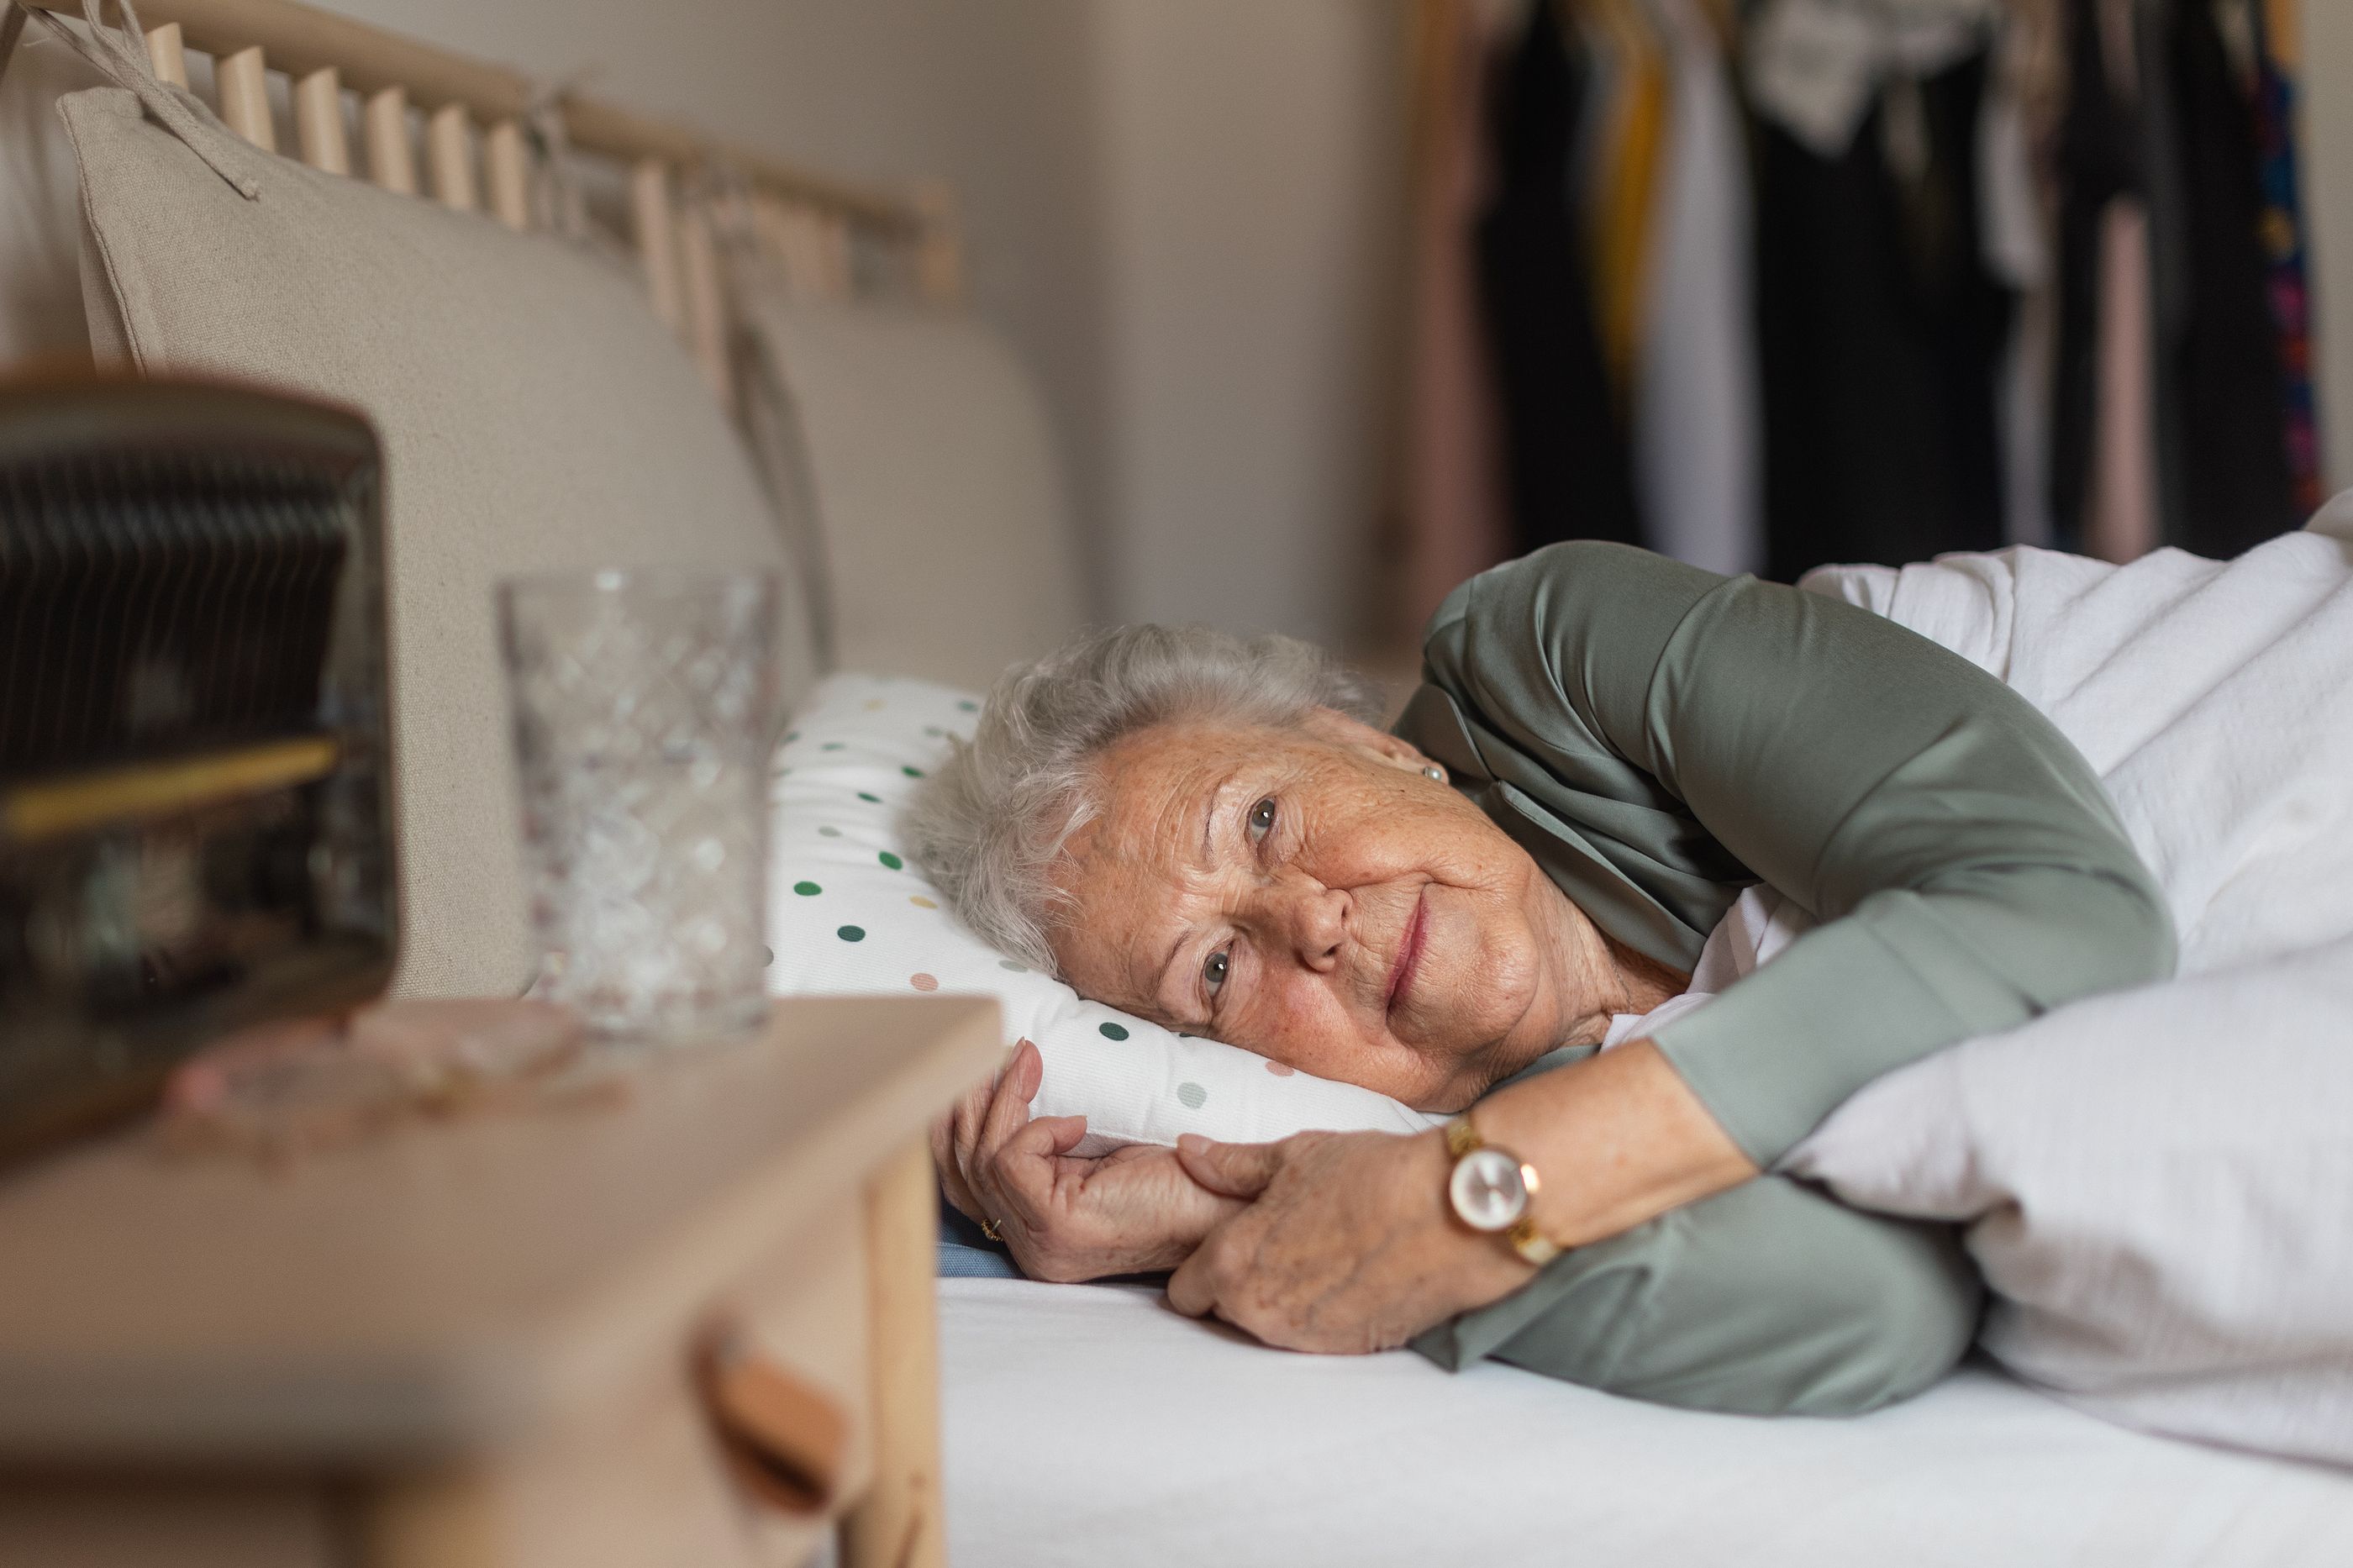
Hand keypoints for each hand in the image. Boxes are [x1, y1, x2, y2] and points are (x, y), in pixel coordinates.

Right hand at [931, 1039, 1245, 1281]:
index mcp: (1040, 1237)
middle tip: (992, 1048)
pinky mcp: (1058, 1227)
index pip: (970, 1183)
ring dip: (1003, 1099)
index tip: (996, 1063)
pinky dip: (1036, 1127)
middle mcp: (1033, 1251)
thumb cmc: (1183, 1176)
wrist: (1235, 1202)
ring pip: (983, 1160)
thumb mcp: (1102, 1151)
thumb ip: (1054, 1138)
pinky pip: (1011, 1160)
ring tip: (1025, 1056)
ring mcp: (1042, 1245)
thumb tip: (1012, 1076)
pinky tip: (1076, 1121)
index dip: (970, 1120)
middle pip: (965, 1169)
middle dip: (969, 1103)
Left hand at [1165, 1129, 1531, 1353]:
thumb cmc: (1374, 1175)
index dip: (1205, 1264)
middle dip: (1241, 1283)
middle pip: (1225, 1311)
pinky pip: (1312, 1338)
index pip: (1185, 1291)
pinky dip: (1321, 1314)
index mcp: (1232, 1261)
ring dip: (1282, 1300)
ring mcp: (1301, 1339)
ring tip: (1321, 1254)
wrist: (1455, 1214)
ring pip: (1268, 1326)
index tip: (1230, 1244)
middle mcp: (1258, 1311)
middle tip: (1280, 1243)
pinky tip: (1350, 1277)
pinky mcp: (1344, 1352)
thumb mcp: (1294, 1156)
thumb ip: (1232, 1165)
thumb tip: (1188, 1150)